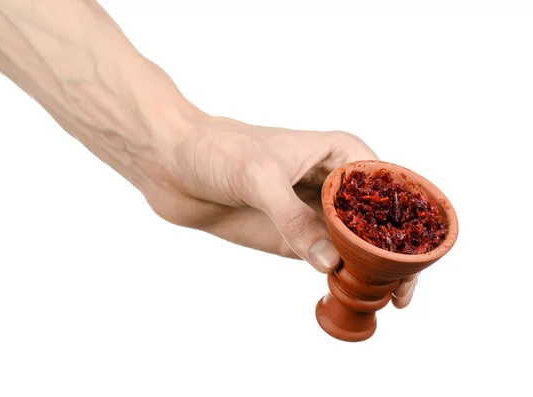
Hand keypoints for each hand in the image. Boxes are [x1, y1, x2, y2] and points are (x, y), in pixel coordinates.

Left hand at [140, 116, 418, 307]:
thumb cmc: (216, 151)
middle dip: (393, 256)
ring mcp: (314, 213)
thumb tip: (330, 261)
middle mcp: (333, 185)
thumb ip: (292, 218)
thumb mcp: (257, 177)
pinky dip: (340, 278)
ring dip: (369, 272)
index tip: (414, 257)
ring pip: (355, 246)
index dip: (407, 223)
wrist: (173, 164)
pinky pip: (326, 260)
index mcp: (339, 154)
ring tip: (385, 301)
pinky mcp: (294, 237)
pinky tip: (349, 296)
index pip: (388, 190)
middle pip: (377, 223)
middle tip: (401, 293)